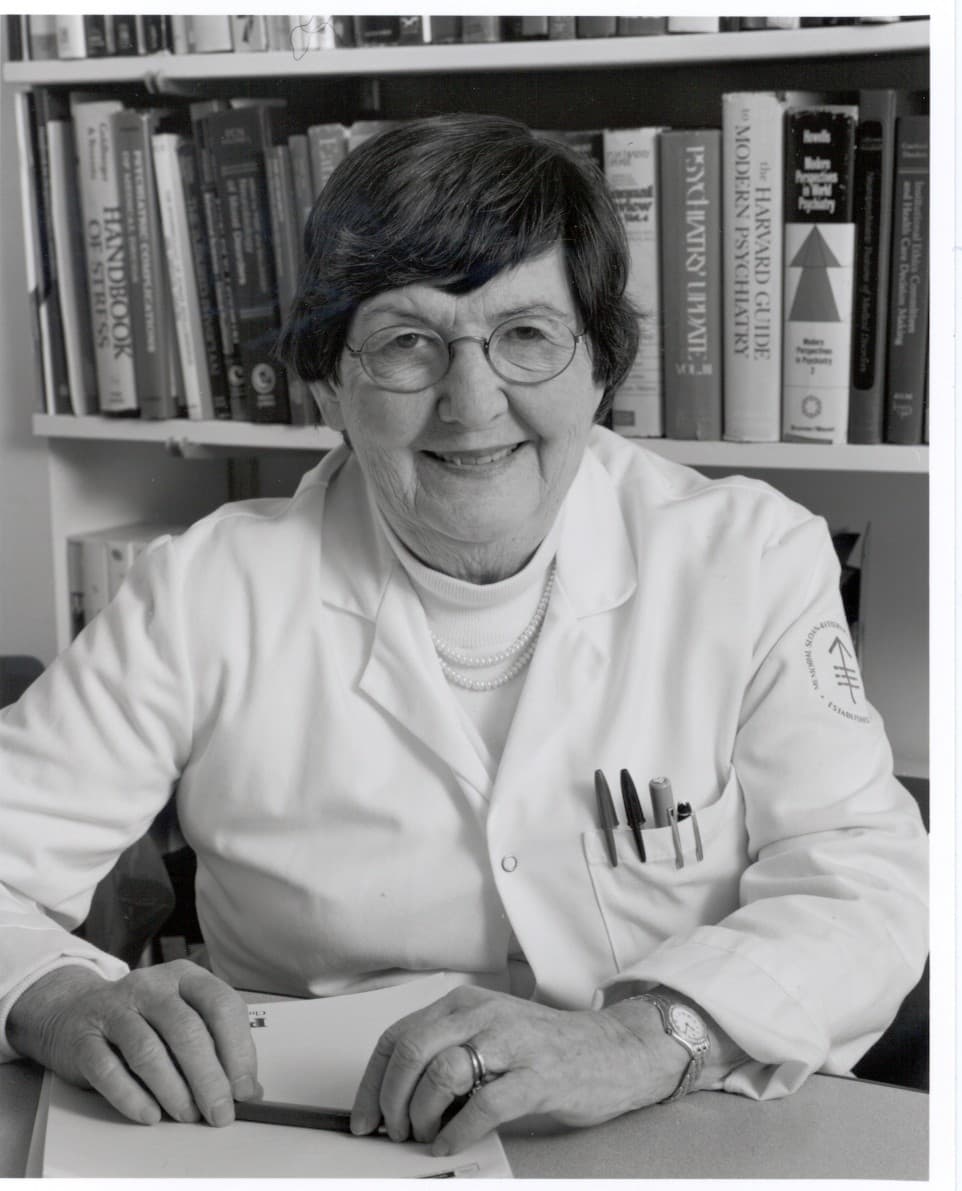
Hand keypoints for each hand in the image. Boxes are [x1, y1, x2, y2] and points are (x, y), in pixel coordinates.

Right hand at [6, 961, 259, 1125]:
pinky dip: (132, 1097)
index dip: (238, 1050)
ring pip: (149, 1050)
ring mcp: (115, 1009)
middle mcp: (151, 986)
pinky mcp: (84, 1038)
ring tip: (188, 1115)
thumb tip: (248, 1089)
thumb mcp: (181, 1016)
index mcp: (185, 976)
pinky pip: (108, 1070)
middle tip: (220, 1112)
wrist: (72, 1012)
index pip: (221, 1005)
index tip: (245, 1089)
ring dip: (174, 1090)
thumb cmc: (141, 1020)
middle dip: (209, 1078)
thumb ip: (214, 1044)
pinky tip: (150, 1114)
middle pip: (187, 1030)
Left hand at [350, 985, 685, 1154]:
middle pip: (412, 1052)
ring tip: (424, 1137)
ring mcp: (511, 1042)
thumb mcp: (489, 1032)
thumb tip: (396, 1096)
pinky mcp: (537, 1075)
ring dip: (421, 1116)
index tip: (363, 1117)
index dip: (371, 1082)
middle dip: (391, 1101)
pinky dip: (457, 1131)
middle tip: (394, 1132)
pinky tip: (449, 1144)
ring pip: (441, 1074)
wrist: (614, 1049)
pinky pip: (484, 1105)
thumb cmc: (546, 1047)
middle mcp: (483, 1014)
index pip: (398, 1037)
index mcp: (464, 1003)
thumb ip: (448, 1049)